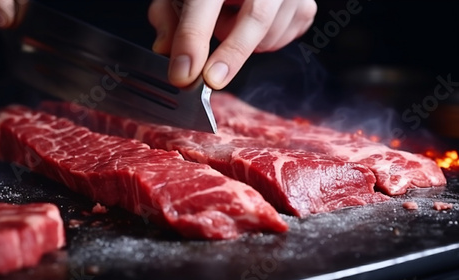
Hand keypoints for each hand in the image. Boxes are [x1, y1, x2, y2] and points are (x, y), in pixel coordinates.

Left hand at [149, 0, 316, 89]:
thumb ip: (168, 16)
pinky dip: (264, 43)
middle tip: (212, 81)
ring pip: (268, 35)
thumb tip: (165, 50)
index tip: (183, 74)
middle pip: (256, 17)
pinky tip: (252, 28)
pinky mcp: (306, 7)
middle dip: (232, 53)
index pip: (204, 4)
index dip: (193, 41)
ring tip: (232, 23)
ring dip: (244, 44)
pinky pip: (284, 39)